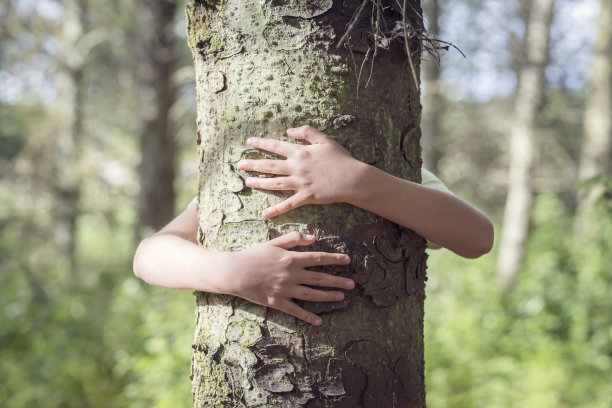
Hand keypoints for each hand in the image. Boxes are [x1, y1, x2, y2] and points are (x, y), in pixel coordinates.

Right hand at [226, 231, 354, 325]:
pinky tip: (319, 321)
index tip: (347, 260)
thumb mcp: (273, 243)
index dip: (334, 259)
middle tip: (352, 284)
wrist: (234, 272)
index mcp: (290, 258)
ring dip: (328, 296)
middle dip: (337, 281)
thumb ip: (293, 239)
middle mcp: (290, 275)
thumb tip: (313, 238)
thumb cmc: (253, 255)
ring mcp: (284, 290)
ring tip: (341, 297)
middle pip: (319, 278)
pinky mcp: (277, 302)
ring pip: (311, 294)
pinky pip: (295, 310)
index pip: (317, 258)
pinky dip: (308, 317)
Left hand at [237, 125, 362, 218]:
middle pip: (270, 166)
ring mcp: (300, 183)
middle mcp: (297, 167)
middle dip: (254, 164)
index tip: (249, 141)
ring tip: (247, 182)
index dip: (261, 143)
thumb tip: (288, 131)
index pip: (276, 146)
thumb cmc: (340, 158)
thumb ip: (306, 132)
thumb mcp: (324, 139)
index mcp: (300, 152)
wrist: (352, 178)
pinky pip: (288, 205)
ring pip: (275, 184)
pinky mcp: (306, 197)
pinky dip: (276, 210)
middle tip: (240, 164)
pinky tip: (264, 214)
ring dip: (260, 183)